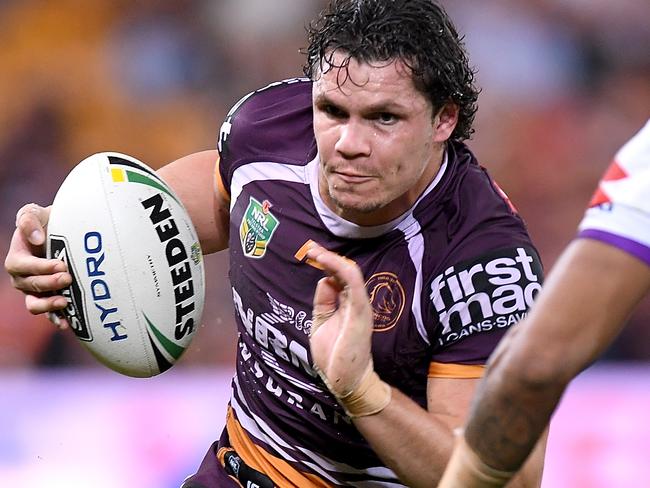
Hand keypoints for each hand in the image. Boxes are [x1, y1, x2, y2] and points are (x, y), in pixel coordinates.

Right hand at [4, 203, 70, 327]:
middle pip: (31, 285)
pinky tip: (67, 323)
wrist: (62, 233)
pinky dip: (56, 319)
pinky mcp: (47, 299)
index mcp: (17, 258)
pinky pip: (47, 314)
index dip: (41, 267)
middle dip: (49, 283)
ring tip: (65, 302)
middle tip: (68, 277)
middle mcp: (22, 278)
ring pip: (34, 304)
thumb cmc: (47, 221)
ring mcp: (34, 291)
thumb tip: (37, 239)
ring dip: (49, 306)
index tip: (61, 264)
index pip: (23, 266)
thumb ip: (29, 220)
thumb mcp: (34, 213)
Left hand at [306, 243, 373, 396]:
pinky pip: (354, 284)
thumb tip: (324, 280)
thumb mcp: (321, 322)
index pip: (339, 276)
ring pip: (350, 272)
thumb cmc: (334, 355)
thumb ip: (324, 301)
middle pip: (344, 271)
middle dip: (327, 257)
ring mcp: (359, 306)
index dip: (326, 264)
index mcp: (347, 304)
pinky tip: (327, 261)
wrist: (344, 380)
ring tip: (315, 251)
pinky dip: (341, 268)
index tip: (310, 255)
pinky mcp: (360, 312)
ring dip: (332, 259)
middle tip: (310, 248)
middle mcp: (355, 302)